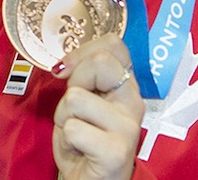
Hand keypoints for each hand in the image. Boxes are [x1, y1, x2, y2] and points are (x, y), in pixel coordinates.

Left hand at [51, 35, 144, 179]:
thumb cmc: (83, 139)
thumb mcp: (82, 100)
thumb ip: (83, 76)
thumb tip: (63, 64)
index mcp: (126, 86)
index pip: (114, 45)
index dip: (82, 52)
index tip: (67, 71)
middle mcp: (134, 102)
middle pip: (100, 62)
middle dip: (73, 83)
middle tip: (75, 110)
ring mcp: (128, 127)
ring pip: (76, 98)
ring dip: (64, 117)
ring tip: (77, 133)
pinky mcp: (117, 151)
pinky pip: (73, 129)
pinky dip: (66, 140)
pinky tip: (79, 150)